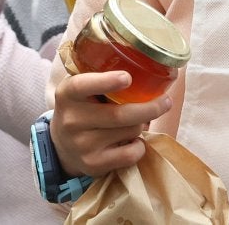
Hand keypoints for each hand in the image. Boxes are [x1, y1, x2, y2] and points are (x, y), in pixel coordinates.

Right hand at [50, 71, 172, 175]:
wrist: (62, 145)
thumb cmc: (83, 106)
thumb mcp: (83, 88)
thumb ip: (102, 75)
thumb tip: (149, 65)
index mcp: (68, 94)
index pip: (83, 86)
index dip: (106, 82)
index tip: (128, 78)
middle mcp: (71, 120)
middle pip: (120, 115)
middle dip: (150, 108)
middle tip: (166, 101)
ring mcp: (82, 145)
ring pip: (130, 131)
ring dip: (142, 124)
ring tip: (137, 121)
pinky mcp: (93, 164)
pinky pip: (130, 154)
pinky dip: (139, 146)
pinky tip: (133, 140)